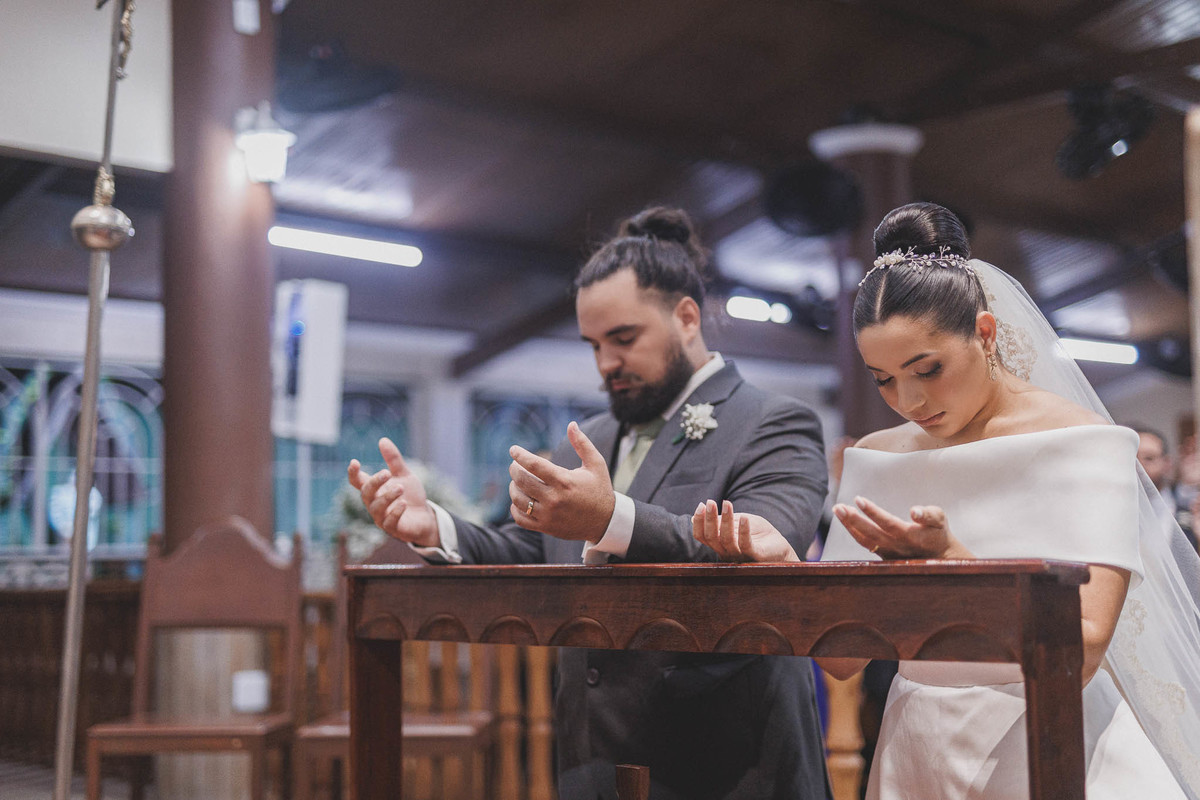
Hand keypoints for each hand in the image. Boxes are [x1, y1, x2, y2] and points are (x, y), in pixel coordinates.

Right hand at [347, 438, 439, 547]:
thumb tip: (382, 440)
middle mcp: (374, 503)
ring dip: (388, 496)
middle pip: (365, 493)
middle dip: (374, 482)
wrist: (425, 517)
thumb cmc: (410, 496)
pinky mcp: (393, 528)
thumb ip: (393, 460)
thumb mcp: (404, 475)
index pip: (357, 482)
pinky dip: (395, 512)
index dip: (353, 473)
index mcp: (375, 490)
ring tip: (401, 488)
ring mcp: (382, 517)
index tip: (354, 462)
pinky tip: (403, 504)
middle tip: (387, 473)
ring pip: (376, 508)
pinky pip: (389, 522)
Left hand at [507, 421, 614, 541]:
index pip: (534, 465)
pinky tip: (520, 499)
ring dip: (513, 487)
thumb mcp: (596, 464)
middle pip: (522, 481)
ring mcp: (548, 515)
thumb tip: (571, 424)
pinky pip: (520, 518)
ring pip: (518, 499)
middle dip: (514, 469)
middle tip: (515, 465)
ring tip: (517, 481)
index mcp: (565, 481)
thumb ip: (582, 443)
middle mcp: (555, 499)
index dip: (520, 455)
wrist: (605, 522)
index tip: (513, 449)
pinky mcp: (545, 527)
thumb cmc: (600, 489)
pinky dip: (515, 508)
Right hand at [691, 499, 800, 561]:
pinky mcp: (755, 556)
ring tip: (727, 503)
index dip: (699, 522)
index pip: (702, 536)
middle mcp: (727, 552)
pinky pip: (746, 545)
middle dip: (709, 519)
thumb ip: (721, 520)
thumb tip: (697, 512)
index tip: (701, 505)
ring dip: (725, 520)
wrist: (781, 549)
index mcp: (720, 544)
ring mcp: (740, 556)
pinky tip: (744, 518)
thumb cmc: (758, 534)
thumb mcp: (738, 522)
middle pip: (711, 538)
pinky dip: (744, 531)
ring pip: (726, 540)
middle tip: (710, 502)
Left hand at [833, 496, 969, 558]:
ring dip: (849, 525)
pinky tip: (846, 520)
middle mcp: (896, 546)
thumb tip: (915, 511)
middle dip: (852, 520)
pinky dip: (854, 532)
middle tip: (838, 506)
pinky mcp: (884, 556)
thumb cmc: (938, 534)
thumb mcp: (939, 520)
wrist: (940, 558)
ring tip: (838, 510)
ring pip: (864, 540)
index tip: (858, 499)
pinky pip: (865, 544)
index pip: (887, 523)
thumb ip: (929, 514)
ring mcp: (888, 553)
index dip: (872, 512)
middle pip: (870, 534)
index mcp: (909, 536)